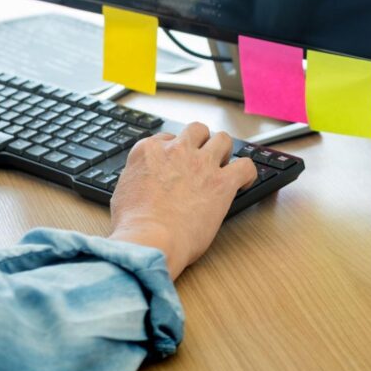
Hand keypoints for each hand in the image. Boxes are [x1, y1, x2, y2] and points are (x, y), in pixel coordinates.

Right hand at [108, 123, 257, 279]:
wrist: (150, 240)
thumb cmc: (133, 225)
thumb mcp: (122, 193)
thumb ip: (136, 179)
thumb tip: (143, 183)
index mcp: (149, 151)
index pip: (167, 138)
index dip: (175, 152)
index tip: (178, 164)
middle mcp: (177, 150)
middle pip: (196, 130)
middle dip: (202, 142)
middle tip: (203, 160)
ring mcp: (201, 163)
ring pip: (223, 139)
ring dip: (225, 151)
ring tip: (224, 167)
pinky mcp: (222, 182)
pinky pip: (246, 166)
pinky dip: (247, 173)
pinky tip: (243, 183)